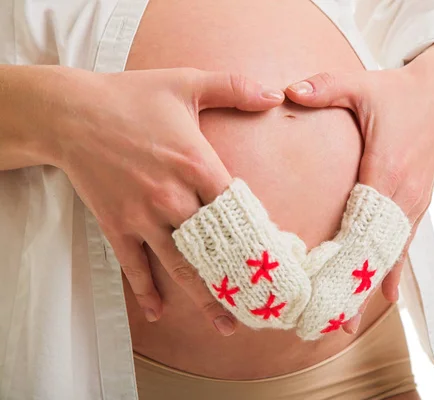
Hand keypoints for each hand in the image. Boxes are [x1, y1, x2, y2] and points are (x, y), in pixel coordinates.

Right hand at [51, 67, 283, 332]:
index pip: (237, 208)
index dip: (260, 233)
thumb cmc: (131, 96)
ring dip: (203, 298)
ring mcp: (142, 216)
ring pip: (179, 265)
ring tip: (226, 324)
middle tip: (263, 305)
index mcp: (196, 163)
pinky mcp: (116, 226)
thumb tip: (275, 93)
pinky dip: (146, 290)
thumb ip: (233, 86)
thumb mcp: (186, 82)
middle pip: (215, 247)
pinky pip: (133, 266)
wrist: (69, 112)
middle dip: (239, 277)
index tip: (280, 256)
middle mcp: (172, 196)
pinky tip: (158, 312)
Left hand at [285, 44, 433, 332]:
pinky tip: (387, 296)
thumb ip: (325, 88)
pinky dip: (393, 271)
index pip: (359, 227)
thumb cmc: (400, 89)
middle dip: (354, 289)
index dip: (341, 261)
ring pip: (391, 254)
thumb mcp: (362, 84)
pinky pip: (404, 244)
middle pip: (376, 251)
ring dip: (370, 287)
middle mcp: (404, 195)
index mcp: (386, 171)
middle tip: (331, 325)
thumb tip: (287, 91)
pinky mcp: (419, 202)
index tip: (320, 291)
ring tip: (349, 321)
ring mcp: (414, 201)